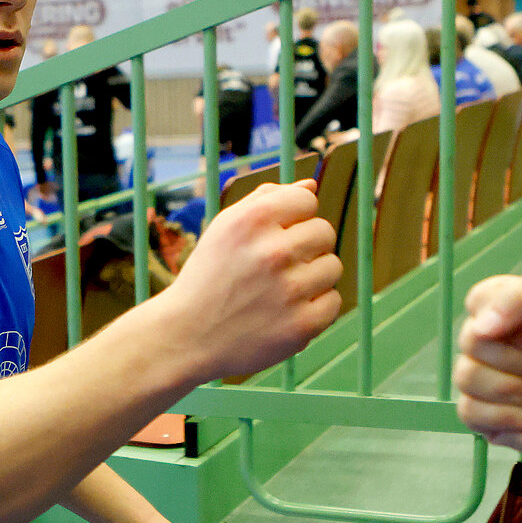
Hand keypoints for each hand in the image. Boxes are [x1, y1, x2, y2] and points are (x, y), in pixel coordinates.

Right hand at [162, 178, 340, 379]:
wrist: (187, 336)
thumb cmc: (210, 277)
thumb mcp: (225, 228)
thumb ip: (267, 199)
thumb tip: (311, 186)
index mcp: (251, 220)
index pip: (307, 200)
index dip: (295, 218)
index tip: (276, 236)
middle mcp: (272, 252)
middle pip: (325, 232)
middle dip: (307, 247)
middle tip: (278, 267)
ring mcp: (289, 290)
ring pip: (332, 267)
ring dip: (313, 277)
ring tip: (282, 291)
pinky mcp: (301, 325)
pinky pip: (334, 301)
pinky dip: (316, 308)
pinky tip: (288, 312)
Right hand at [454, 276, 521, 461]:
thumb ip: (520, 297)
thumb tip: (479, 325)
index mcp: (510, 312)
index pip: (477, 300)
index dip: (506, 321)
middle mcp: (494, 344)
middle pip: (472, 342)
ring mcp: (487, 381)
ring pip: (468, 378)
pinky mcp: (486, 417)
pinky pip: (470, 412)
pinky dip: (513, 417)